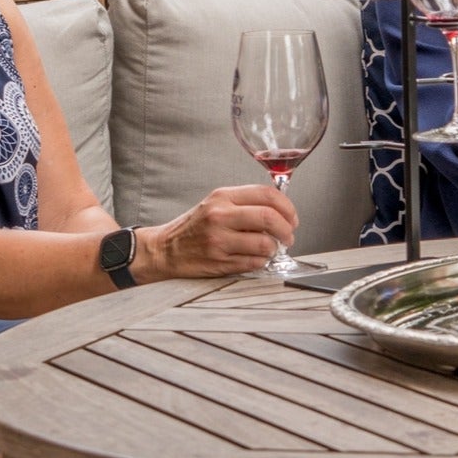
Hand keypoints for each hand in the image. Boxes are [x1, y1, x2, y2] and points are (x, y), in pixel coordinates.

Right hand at [138, 185, 296, 280]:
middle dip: (287, 229)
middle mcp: (220, 216)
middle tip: (288, 236)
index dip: (287, 207)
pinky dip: (261, 261)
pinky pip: (254, 262)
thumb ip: (246, 202)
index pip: (267, 195)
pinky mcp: (218, 261)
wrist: (165, 249)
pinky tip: (255, 258)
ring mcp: (218, 240)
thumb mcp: (217, 204)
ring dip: (274, 249)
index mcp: (223, 197)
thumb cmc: (195, 227)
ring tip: (269, 249)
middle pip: (269, 218)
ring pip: (264, 244)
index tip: (292, 218)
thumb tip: (282, 210)